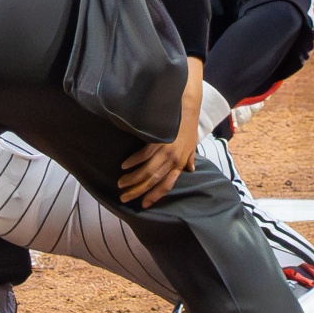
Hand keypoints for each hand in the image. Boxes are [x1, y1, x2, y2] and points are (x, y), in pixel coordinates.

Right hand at [117, 85, 204, 207]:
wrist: (187, 108)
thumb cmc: (189, 126)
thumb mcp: (192, 145)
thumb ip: (189, 159)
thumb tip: (190, 170)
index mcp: (180, 164)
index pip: (166, 185)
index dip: (154, 196)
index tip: (143, 204)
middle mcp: (172, 160)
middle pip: (153, 181)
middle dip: (138, 191)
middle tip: (125, 198)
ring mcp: (164, 151)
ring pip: (146, 171)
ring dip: (132, 179)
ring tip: (121, 184)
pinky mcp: (157, 140)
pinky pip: (143, 155)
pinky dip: (133, 161)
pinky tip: (125, 166)